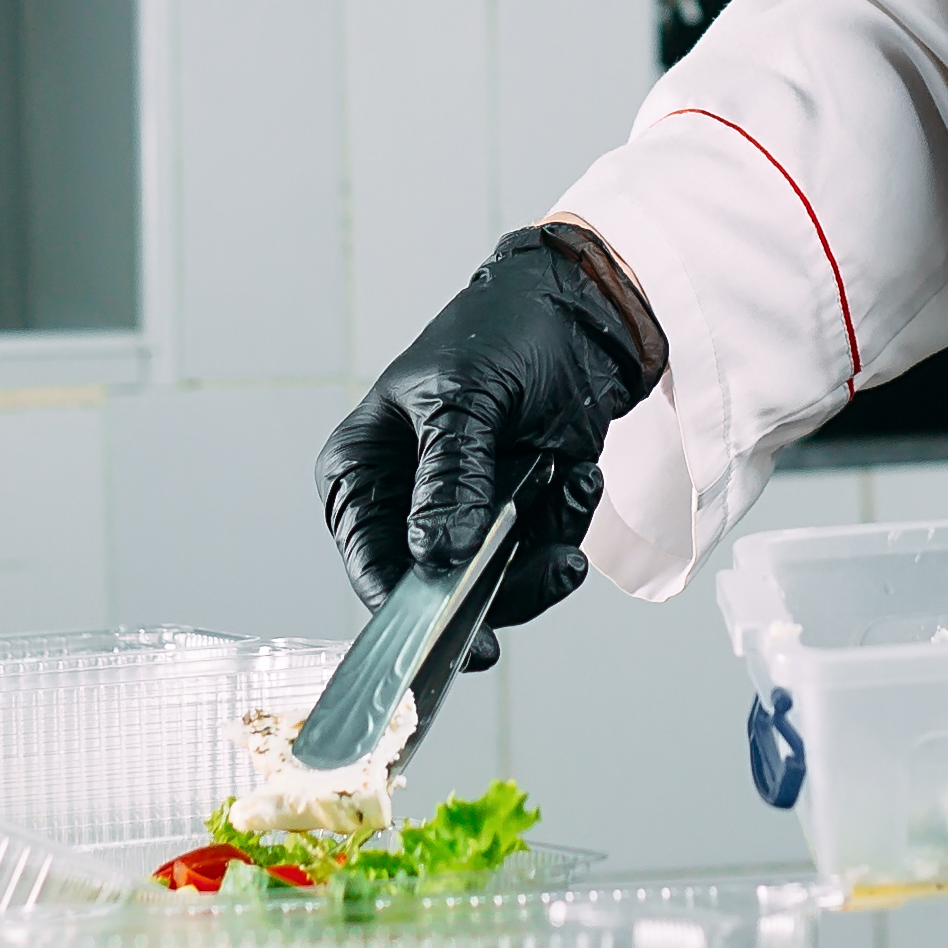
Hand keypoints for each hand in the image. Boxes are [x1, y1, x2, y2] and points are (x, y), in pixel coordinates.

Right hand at [315, 227, 662, 671]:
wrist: (584, 312)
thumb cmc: (503, 332)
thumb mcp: (464, 397)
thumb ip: (449, 479)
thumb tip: (438, 557)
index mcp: (364, 472)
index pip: (370, 562)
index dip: (407, 608)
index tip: (457, 635)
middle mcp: (407, 505)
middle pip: (438, 589)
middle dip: (502, 581)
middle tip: (556, 565)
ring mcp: (465, 516)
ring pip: (496, 586)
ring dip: (547, 549)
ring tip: (573, 485)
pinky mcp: (517, 518)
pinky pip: (540, 558)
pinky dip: (568, 524)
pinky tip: (579, 474)